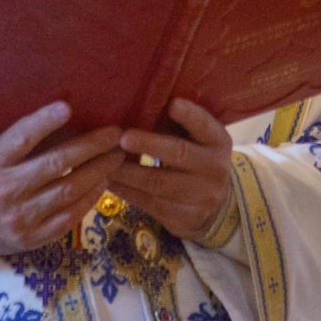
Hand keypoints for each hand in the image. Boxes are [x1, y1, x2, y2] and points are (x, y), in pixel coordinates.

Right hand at [0, 102, 125, 257]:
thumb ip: (23, 143)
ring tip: (116, 157)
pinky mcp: (32, 238)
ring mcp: (20, 218)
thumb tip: (68, 118)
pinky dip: (89, 199)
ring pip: (68, 190)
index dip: (44, 122)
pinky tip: (102, 183)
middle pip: (56, 163)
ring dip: (98, 171)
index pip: (20, 138)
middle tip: (115, 133)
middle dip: (91, 146)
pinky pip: (69, 217)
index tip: (67, 107)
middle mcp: (6, 190)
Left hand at [110, 99, 234, 241]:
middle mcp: (213, 168)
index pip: (205, 126)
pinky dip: (125, 190)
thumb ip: (176, 125)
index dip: (190, 115)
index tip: (172, 104)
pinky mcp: (182, 217)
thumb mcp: (197, 141)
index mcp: (217, 141)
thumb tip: (137, 104)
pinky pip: (148, 203)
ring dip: (126, 171)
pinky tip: (107, 180)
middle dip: (149, 144)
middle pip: (179, 153)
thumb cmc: (196, 160)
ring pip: (157, 183)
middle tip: (123, 137)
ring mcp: (200, 196)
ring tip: (104, 160)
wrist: (217, 207)